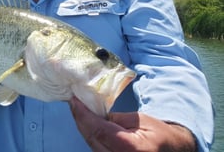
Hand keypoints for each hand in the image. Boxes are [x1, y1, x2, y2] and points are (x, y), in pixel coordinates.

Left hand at [69, 96, 196, 151]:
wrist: (173, 151)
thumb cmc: (159, 134)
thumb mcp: (140, 120)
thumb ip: (115, 118)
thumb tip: (93, 113)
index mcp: (131, 149)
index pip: (98, 131)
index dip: (83, 115)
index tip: (74, 100)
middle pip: (92, 139)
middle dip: (80, 119)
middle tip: (74, 102)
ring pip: (91, 144)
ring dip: (83, 127)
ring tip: (79, 109)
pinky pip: (96, 148)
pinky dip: (90, 135)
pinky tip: (87, 123)